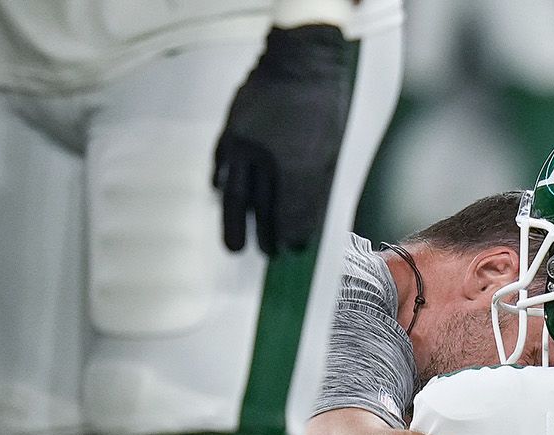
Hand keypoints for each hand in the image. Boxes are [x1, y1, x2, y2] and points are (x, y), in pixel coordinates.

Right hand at [213, 24, 353, 254]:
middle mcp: (268, 157)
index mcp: (300, 163)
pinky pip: (221, 164)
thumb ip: (318, 185)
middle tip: (266, 255)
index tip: (293, 249)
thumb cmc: (325, 105)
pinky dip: (221, 183)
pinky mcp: (230, 129)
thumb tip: (309, 220)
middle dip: (264, 235)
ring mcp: (244, 142)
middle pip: (262, 208)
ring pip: (235, 193)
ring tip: (233, 246)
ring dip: (234, 222)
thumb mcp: (332, 148)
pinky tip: (222, 195)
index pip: (292, 211)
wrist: (301, 60)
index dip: (293, 234)